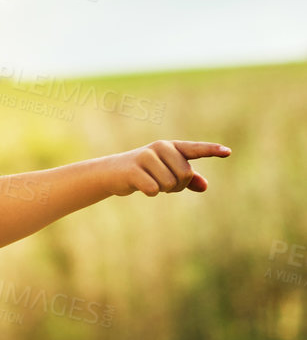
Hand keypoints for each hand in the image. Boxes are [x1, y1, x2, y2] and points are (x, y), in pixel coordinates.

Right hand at [105, 140, 228, 196]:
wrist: (111, 173)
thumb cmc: (144, 172)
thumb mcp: (166, 173)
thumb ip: (187, 179)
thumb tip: (204, 186)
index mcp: (171, 147)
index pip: (194, 149)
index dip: (211, 150)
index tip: (228, 152)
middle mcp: (160, 148)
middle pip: (185, 174)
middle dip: (178, 185)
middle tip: (163, 184)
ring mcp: (146, 157)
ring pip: (170, 183)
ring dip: (163, 190)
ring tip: (150, 183)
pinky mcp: (133, 169)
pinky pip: (154, 188)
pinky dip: (150, 192)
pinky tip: (141, 187)